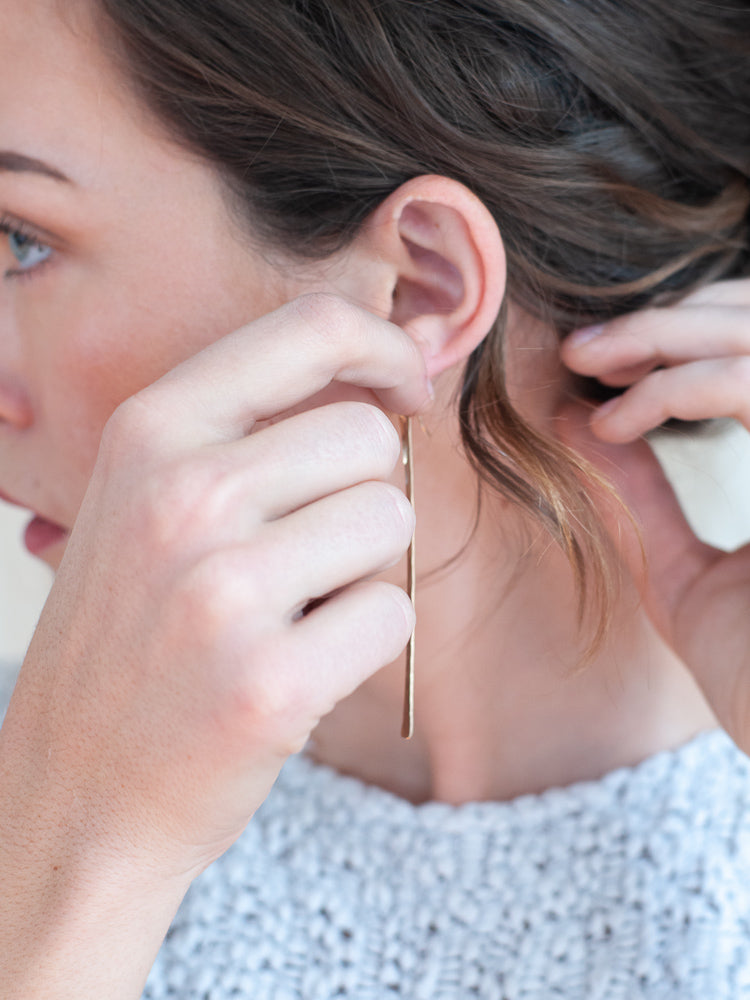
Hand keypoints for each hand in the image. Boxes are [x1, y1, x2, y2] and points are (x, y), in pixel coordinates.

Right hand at [0, 293, 429, 993]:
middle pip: (369, 438)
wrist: (75, 793)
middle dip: (362, 493)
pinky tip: (297, 668)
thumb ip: (254, 428)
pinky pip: (391, 616)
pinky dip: (364, 644)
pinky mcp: (270, 684)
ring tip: (289, 614)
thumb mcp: (149, 501)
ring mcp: (223, 592)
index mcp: (151, 433)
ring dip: (362, 569)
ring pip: (389, 522)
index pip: (309, 329)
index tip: (407, 389)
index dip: (384, 348)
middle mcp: (182, 496)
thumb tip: (403, 366)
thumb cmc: (134, 637)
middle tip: (309, 554)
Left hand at [559, 278, 749, 749]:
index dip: (684, 333)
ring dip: (664, 335)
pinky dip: (675, 387)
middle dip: (667, 318)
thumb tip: (576, 419)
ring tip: (588, 363)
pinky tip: (615, 423)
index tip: (597, 360)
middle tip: (582, 345)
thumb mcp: (684, 571)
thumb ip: (641, 493)